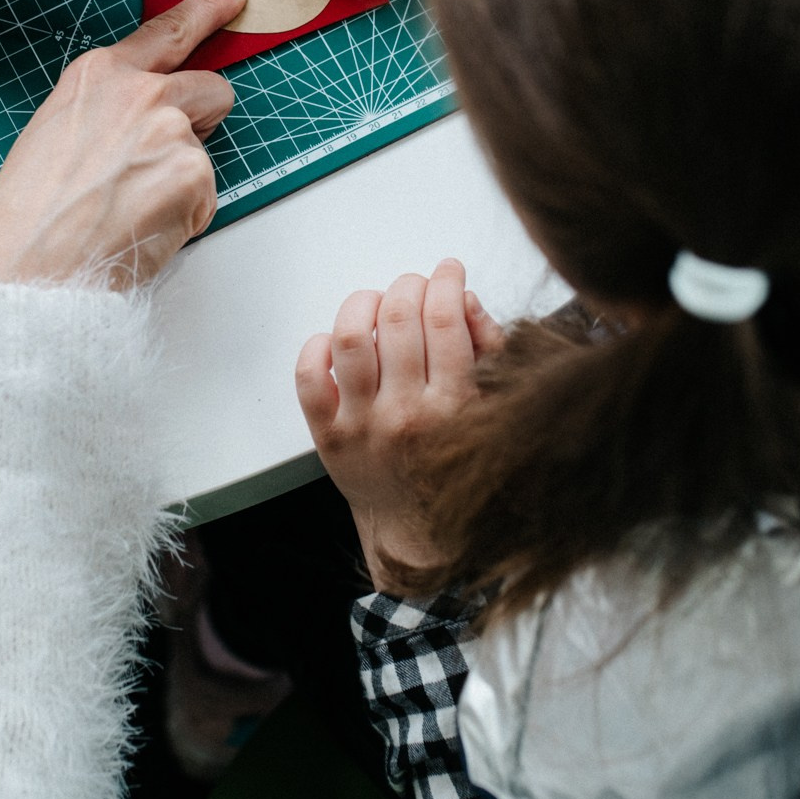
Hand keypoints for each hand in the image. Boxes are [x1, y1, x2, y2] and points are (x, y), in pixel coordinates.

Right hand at [0, 0, 241, 288]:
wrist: (29, 268)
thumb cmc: (30, 214)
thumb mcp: (56, 132)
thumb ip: (106, 108)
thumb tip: (140, 118)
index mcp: (99, 75)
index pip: (167, 30)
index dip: (207, 10)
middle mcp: (140, 91)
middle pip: (211, 88)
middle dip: (203, 120)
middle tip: (171, 158)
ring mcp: (171, 130)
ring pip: (206, 152)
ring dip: (183, 180)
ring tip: (129, 210)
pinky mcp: (193, 174)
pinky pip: (207, 196)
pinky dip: (184, 218)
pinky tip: (141, 229)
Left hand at [296, 258, 505, 592]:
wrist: (416, 527)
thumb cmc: (454, 459)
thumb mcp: (491, 406)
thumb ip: (488, 347)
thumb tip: (462, 297)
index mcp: (454, 407)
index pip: (446, 320)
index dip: (446, 282)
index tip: (448, 271)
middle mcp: (406, 414)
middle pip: (401, 317)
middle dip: (410, 284)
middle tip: (416, 285)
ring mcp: (362, 424)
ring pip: (352, 336)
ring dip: (364, 303)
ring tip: (376, 303)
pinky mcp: (327, 435)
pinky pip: (308, 376)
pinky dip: (317, 346)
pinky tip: (336, 342)